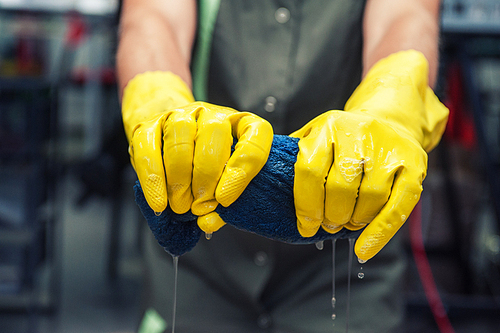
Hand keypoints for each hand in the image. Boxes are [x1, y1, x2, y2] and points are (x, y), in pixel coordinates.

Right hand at [122, 72, 272, 232]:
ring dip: (180, 178)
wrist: (164, 134)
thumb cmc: (201, 164)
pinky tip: (159, 201)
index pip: (255, 134)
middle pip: (214, 134)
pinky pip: (148, 148)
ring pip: (181, 138)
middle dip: (206, 176)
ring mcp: (179, 115)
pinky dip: (154, 179)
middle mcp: (212, 115)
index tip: (225, 199)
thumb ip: (220, 202)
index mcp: (240, 124)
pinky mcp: (148, 124)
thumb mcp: (220, 179)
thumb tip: (209, 223)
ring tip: (180, 205)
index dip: (242, 168)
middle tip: (200, 206)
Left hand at [290, 50, 448, 260]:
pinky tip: (364, 249)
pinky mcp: (414, 164)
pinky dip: (380, 233)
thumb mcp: (315, 134)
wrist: (391, 119)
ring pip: (370, 197)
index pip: (310, 171)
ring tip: (347, 224)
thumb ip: (293, 155)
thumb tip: (267, 182)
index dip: (305, 205)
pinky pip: (398, 206)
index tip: (305, 225)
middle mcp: (358, 134)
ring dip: (354, 221)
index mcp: (327, 127)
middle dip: (330, 215)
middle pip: (340, 187)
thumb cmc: (345, 137)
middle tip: (328, 225)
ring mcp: (389, 148)